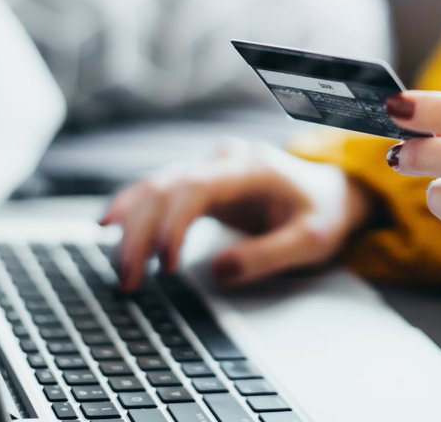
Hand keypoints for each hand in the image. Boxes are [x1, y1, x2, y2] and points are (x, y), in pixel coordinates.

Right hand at [98, 139, 375, 290]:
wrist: (331, 192)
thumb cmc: (322, 213)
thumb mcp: (310, 240)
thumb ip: (268, 255)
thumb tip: (218, 271)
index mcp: (249, 167)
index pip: (195, 187)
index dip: (172, 224)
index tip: (165, 266)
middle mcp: (222, 160)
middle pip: (164, 187)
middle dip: (140, 234)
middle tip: (128, 280)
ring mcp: (209, 168)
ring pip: (154, 187)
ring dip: (131, 226)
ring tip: (120, 270)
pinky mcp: (201, 182)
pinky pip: (158, 192)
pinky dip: (133, 210)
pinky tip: (110, 226)